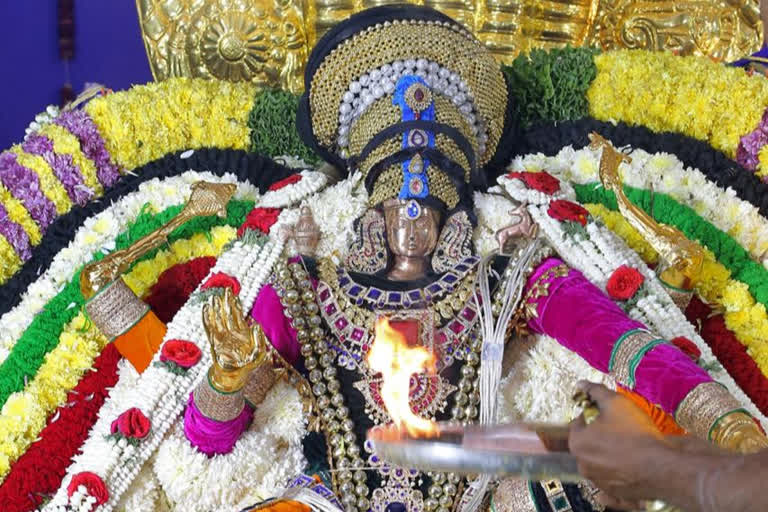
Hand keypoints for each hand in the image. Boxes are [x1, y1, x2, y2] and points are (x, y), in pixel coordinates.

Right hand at [202, 288, 267, 391]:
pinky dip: (207, 318)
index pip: (238, 314)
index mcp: (242, 332)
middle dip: (226, 302)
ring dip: (216, 308)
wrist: (233, 376)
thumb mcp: (258, 353)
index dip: (236, 304)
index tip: (234, 293)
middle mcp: (231, 332)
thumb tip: (255, 324)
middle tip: (225, 289)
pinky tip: (206, 309)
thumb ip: (259, 339)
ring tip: (213, 297)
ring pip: (218, 318)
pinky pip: (209, 327)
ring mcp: (222, 336)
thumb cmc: (247, 365)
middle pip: (228, 313)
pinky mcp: (214, 341)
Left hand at [569, 381, 672, 506]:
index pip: (580, 421)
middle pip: (589, 441)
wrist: (664, 468)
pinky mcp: (615, 492)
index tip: (611, 414)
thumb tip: (581, 384)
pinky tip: (635, 460)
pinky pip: (614, 475)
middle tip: (622, 428)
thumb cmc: (636, 433)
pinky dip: (621, 468)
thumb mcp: (615, 403)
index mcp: (577, 443)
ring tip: (631, 444)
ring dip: (611, 451)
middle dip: (602, 433)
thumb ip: (595, 391)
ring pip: (601, 459)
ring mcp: (598, 481)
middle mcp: (582, 465)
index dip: (595, 414)